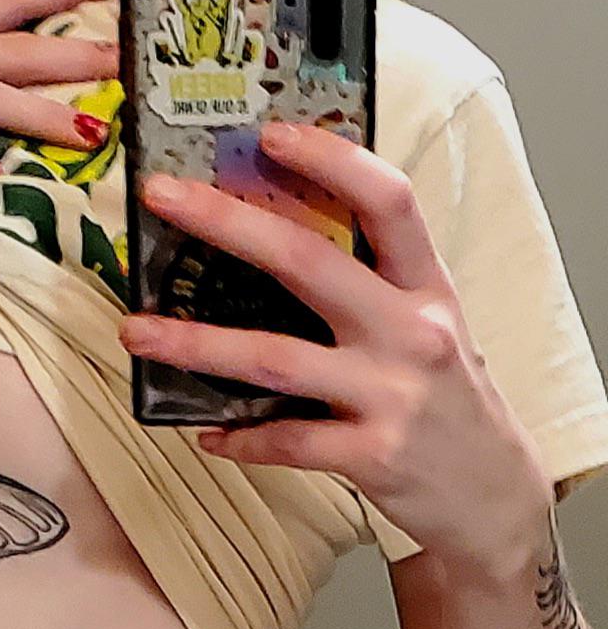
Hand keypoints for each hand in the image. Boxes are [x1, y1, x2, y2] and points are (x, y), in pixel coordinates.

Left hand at [118, 122, 553, 575]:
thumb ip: (371, 284)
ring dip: (196, 343)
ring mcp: (391, 396)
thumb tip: (272, 235)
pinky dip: (240, 438)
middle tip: (160, 198)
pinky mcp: (374, 456)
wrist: (492, 494)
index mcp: (425, 287)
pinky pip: (287, 441)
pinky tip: (205, 432)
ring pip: (275, 359)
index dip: (329, 160)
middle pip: (309, 263)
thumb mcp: (427, 326)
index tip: (268, 133)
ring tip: (136, 331)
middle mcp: (411, 332)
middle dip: (226, 223)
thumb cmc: (447, 401)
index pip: (388, 201)